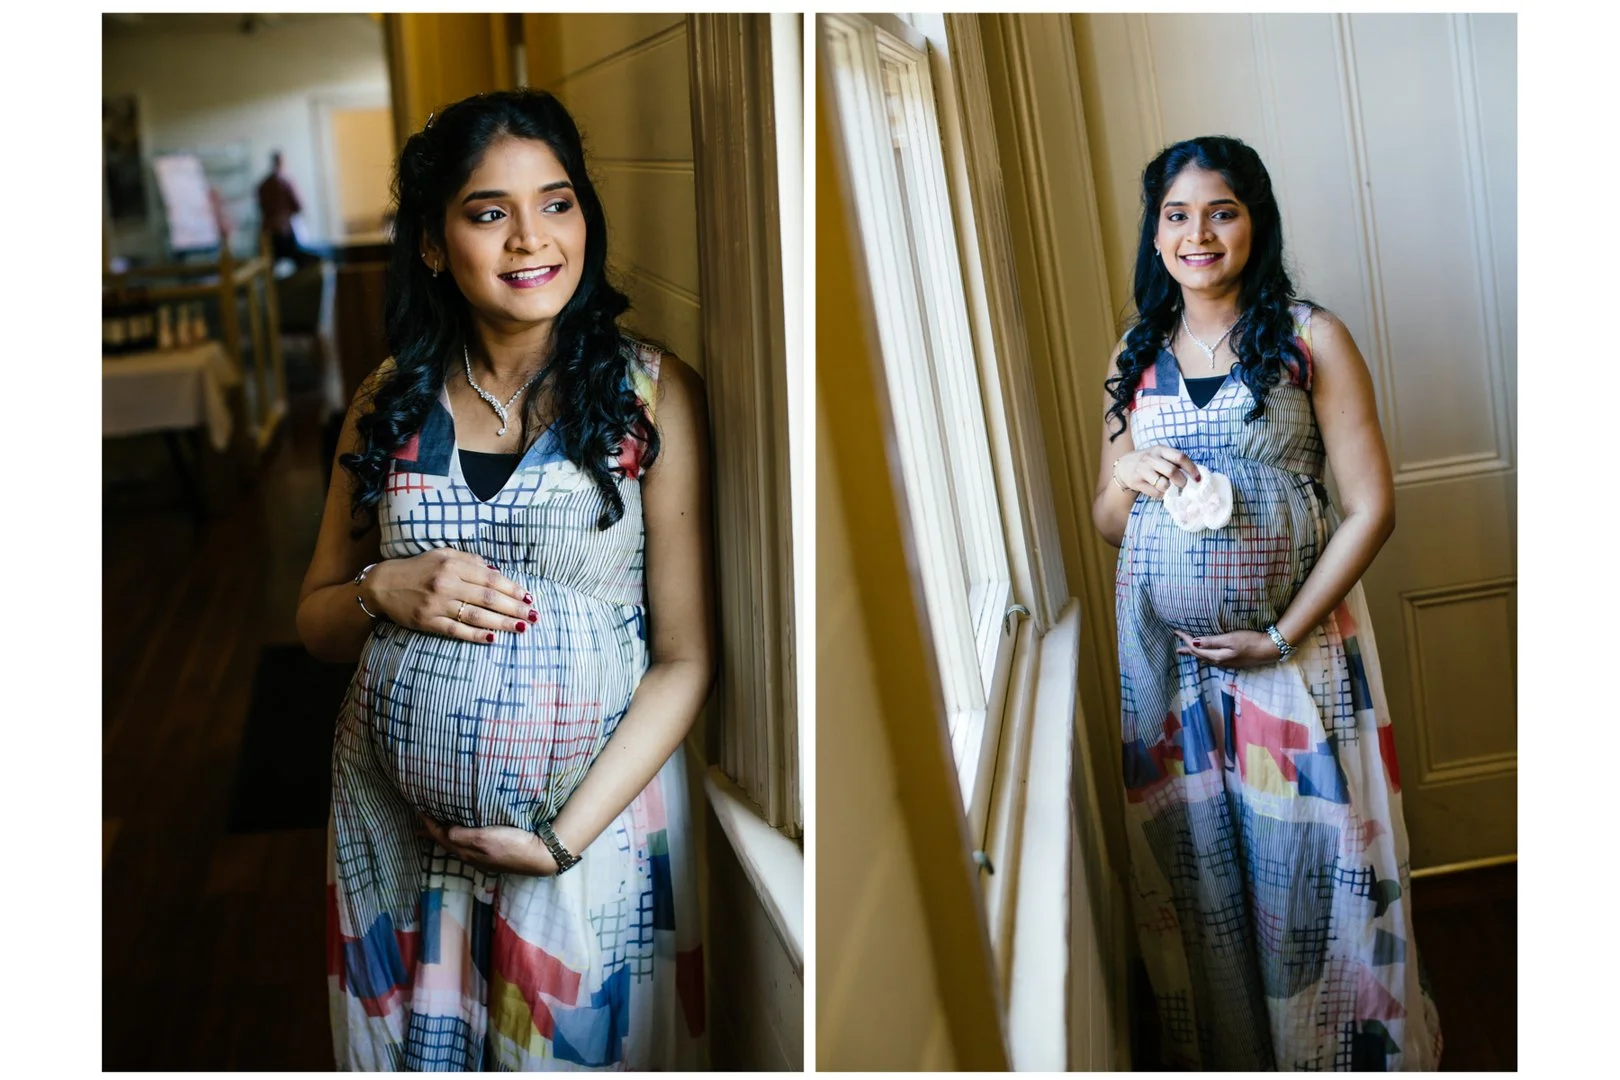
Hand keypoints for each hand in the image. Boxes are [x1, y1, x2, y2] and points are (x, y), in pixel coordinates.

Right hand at [362, 548, 536, 643]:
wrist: (382, 584)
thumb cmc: (418, 568)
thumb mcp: (443, 554)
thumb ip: (471, 561)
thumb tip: (497, 572)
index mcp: (452, 565)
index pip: (490, 578)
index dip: (512, 588)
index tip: (528, 597)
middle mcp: (446, 583)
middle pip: (488, 598)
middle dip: (514, 608)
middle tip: (533, 616)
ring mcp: (437, 604)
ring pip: (476, 615)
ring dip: (502, 623)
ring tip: (521, 628)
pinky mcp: (427, 622)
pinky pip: (456, 630)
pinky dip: (476, 635)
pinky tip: (493, 638)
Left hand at [418, 814, 558, 875]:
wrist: (538, 856)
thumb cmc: (514, 845)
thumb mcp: (487, 838)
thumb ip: (465, 836)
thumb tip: (445, 832)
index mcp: (467, 851)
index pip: (441, 836)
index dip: (429, 825)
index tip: (418, 811)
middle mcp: (471, 856)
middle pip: (446, 843)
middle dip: (432, 835)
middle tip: (418, 829)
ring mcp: (481, 857)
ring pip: (456, 845)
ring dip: (444, 837)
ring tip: (436, 831)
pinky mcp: (492, 854)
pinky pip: (467, 845)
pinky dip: (458, 838)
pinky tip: (462, 835)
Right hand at [1115, 445, 1201, 499]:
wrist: (1125, 466)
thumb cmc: (1150, 462)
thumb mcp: (1161, 456)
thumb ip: (1175, 463)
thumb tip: (1195, 476)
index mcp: (1160, 449)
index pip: (1180, 457)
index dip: (1191, 468)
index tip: (1198, 478)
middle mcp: (1150, 458)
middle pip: (1172, 471)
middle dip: (1181, 481)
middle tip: (1183, 485)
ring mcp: (1142, 470)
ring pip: (1163, 484)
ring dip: (1171, 490)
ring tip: (1171, 489)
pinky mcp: (1136, 481)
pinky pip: (1155, 492)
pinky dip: (1161, 495)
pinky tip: (1160, 491)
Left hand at [1173, 628, 1281, 668]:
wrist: (1269, 649)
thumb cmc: (1250, 641)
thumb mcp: (1229, 639)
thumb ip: (1211, 642)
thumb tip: (1193, 643)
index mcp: (1217, 657)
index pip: (1196, 648)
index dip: (1185, 640)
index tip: (1176, 632)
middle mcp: (1220, 662)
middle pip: (1199, 656)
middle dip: (1188, 650)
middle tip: (1177, 647)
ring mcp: (1227, 663)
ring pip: (1206, 658)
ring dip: (1196, 654)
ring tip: (1188, 651)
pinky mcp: (1233, 661)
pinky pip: (1213, 659)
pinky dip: (1205, 655)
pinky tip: (1207, 654)